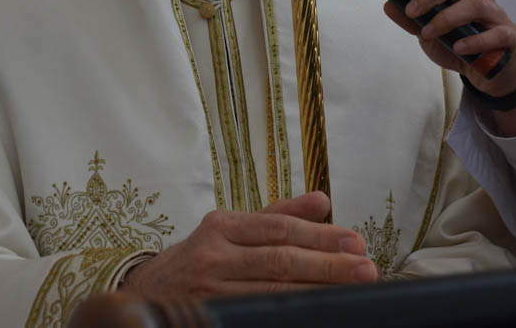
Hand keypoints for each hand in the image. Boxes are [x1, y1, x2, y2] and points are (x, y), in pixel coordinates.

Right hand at [119, 191, 378, 297]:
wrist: (148, 294)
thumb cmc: (201, 258)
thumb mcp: (232, 229)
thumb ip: (278, 214)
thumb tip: (323, 201)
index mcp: (222, 226)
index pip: (280, 229)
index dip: (321, 236)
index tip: (357, 242)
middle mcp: (213, 256)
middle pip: (280, 260)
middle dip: (328, 266)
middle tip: (367, 269)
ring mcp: (210, 291)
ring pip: (273, 292)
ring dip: (317, 292)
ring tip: (352, 291)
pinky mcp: (211, 315)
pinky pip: (258, 313)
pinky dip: (289, 313)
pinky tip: (316, 313)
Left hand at [383, 0, 515, 134]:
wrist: (488, 73)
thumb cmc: (459, 46)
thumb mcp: (430, 33)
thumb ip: (411, 20)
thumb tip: (388, 5)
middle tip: (412, 11)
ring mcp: (497, 14)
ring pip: (475, 4)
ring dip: (447, 18)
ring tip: (428, 33)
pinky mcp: (510, 36)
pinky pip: (496, 33)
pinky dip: (474, 40)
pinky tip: (458, 47)